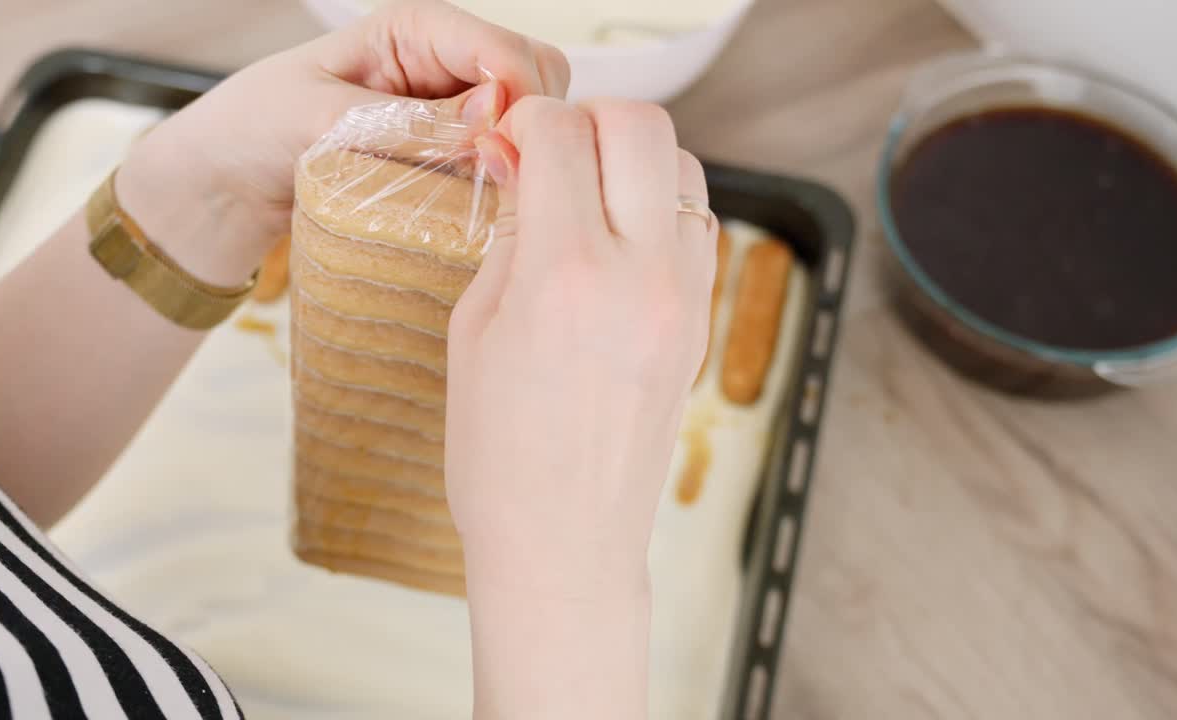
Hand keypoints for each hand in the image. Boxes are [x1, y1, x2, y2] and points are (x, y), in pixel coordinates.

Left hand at [117, 0, 568, 284]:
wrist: (229, 178)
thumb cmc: (257, 126)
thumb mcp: (323, 117)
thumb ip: (411, 119)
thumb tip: (493, 114)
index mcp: (415, 29)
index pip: (504, 50)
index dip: (516, 97)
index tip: (498, 148)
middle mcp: (445, 62)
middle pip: (538, 78)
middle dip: (529, 124)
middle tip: (494, 175)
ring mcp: (454, 110)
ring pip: (530, 123)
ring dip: (518, 158)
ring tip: (480, 195)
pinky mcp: (452, 155)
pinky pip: (504, 162)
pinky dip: (502, 183)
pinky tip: (475, 206)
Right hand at [445, 97, 716, 718]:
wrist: (565, 540)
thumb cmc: (499, 454)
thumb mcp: (475, 330)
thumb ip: (508, 233)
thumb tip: (517, 161)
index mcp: (566, 275)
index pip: (561, 134)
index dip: (525, 122)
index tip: (507, 143)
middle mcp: (640, 274)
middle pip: (642, 126)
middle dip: (589, 118)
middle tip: (552, 152)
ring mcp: (684, 297)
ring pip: (684, 166)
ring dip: (633, 158)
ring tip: (587, 193)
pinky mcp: (702, 319)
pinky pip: (697, 224)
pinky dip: (659, 206)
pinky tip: (617, 236)